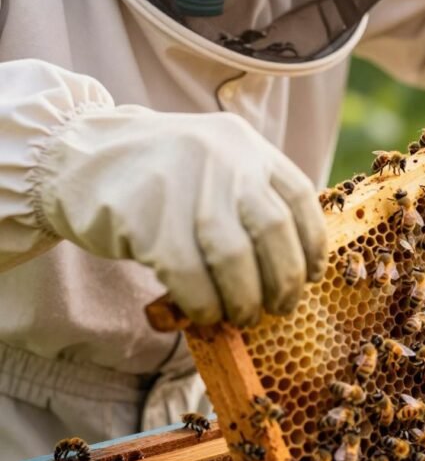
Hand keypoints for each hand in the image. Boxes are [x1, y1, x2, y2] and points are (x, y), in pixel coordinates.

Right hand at [36, 107, 326, 326]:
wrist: (74, 156)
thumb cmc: (157, 175)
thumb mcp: (214, 161)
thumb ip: (252, 195)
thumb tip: (293, 264)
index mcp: (246, 144)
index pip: (299, 197)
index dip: (313, 244)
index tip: (313, 275)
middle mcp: (223, 159)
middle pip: (274, 230)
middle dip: (285, 279)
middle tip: (281, 307)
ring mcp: (185, 186)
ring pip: (235, 258)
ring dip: (245, 299)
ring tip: (244, 316)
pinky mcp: (147, 218)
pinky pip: (189, 275)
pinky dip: (204, 303)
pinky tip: (205, 313)